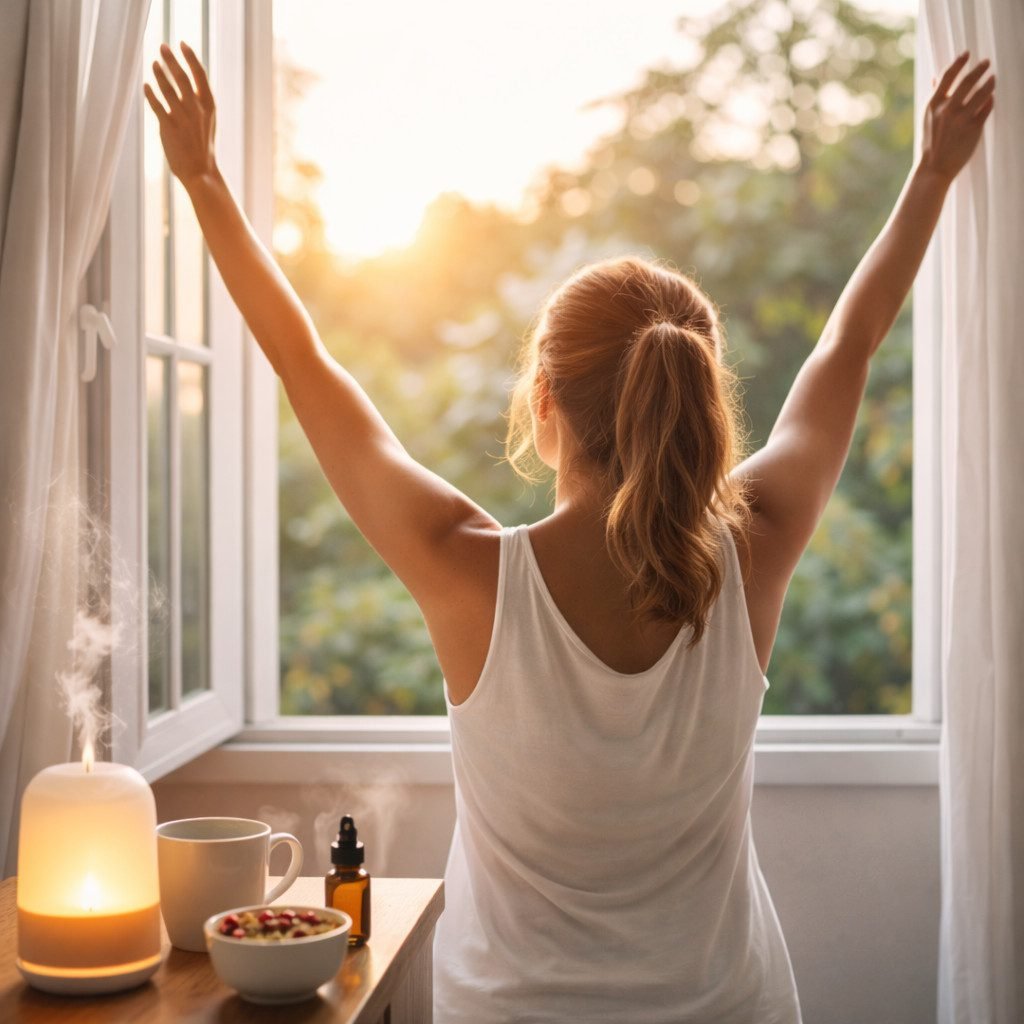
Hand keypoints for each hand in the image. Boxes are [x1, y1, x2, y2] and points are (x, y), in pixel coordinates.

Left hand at [143, 41, 216, 186]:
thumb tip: (187, 79)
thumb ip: (199, 101)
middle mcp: (196, 109)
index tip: (182, 43)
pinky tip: (146, 85)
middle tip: (163, 46)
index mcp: (209, 106)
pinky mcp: (168, 127)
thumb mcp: (208, 121)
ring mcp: (182, 118)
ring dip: (159, 73)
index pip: (200, 75)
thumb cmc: (203, 145)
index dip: (190, 57)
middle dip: (171, 59)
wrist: (200, 171)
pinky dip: (150, 93)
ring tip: (153, 63)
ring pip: (167, 89)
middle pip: (182, 77)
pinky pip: (156, 105)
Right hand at [920, 52, 994, 182]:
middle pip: (968, 81)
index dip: (958, 62)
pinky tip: (991, 97)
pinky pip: (987, 108)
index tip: (967, 53)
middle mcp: (947, 110)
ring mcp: (961, 119)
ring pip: (982, 93)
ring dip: (990, 83)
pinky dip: (990, 101)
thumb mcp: (927, 118)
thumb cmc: (930, 143)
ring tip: (993, 78)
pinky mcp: (974, 128)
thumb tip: (936, 78)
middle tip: (986, 62)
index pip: (947, 77)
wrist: (934, 168)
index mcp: (933, 106)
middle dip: (979, 69)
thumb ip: (935, 97)